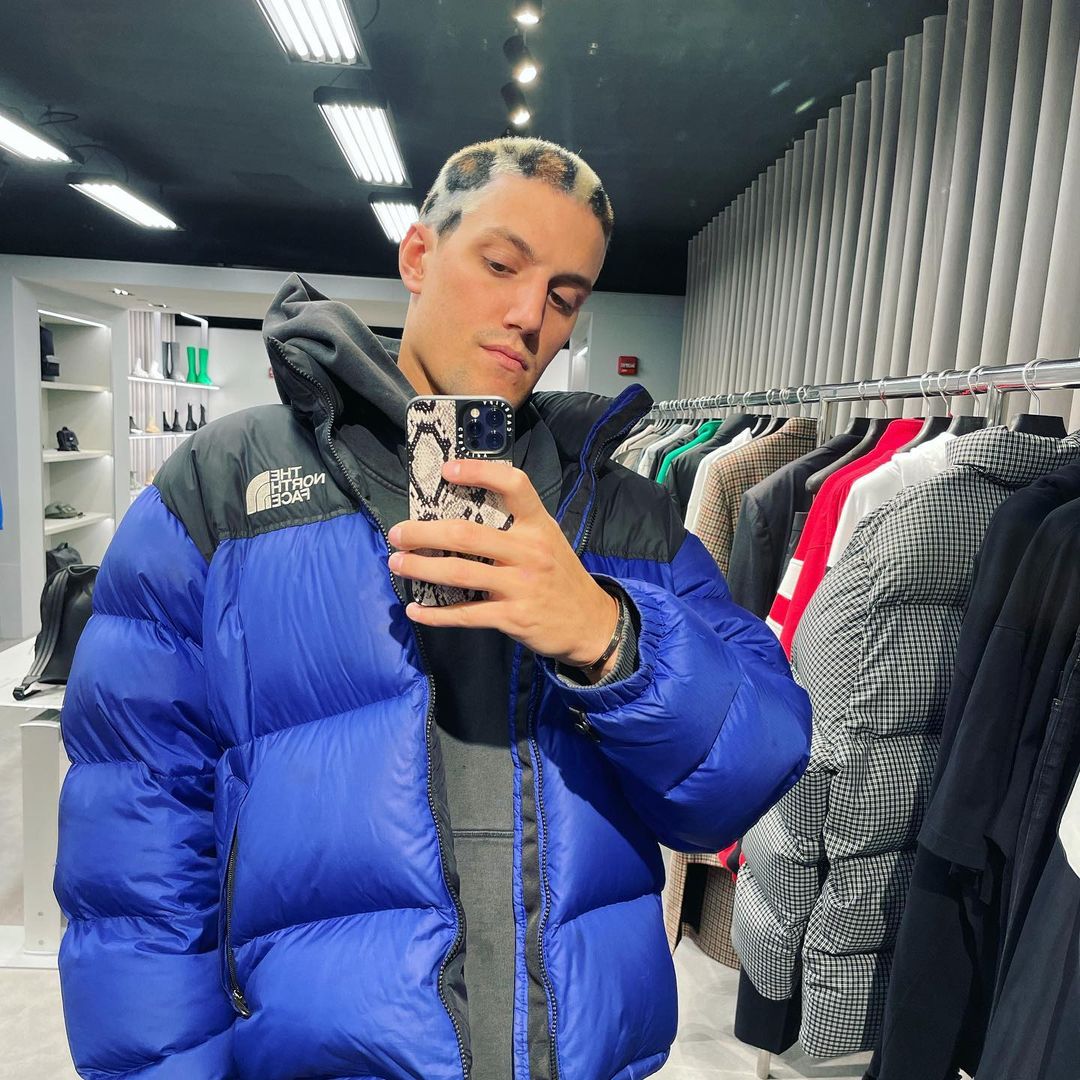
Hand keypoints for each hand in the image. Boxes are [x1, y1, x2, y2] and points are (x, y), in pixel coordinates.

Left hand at [387, 458, 620, 676]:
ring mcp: (521, 585)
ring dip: (420, 568)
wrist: (591, 623)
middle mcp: (530, 551)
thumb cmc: (560, 576)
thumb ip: (516, 527)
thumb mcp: (548, 541)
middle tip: (398, 534)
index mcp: (538, 525)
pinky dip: (436, 614)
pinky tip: (416, 610)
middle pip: (466, 534)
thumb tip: (461, 514)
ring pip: (458, 573)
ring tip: (397, 564)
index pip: (513, 485)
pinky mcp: (513, 617)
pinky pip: (466, 613)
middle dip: (423, 533)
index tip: (447, 470)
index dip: (479, 472)